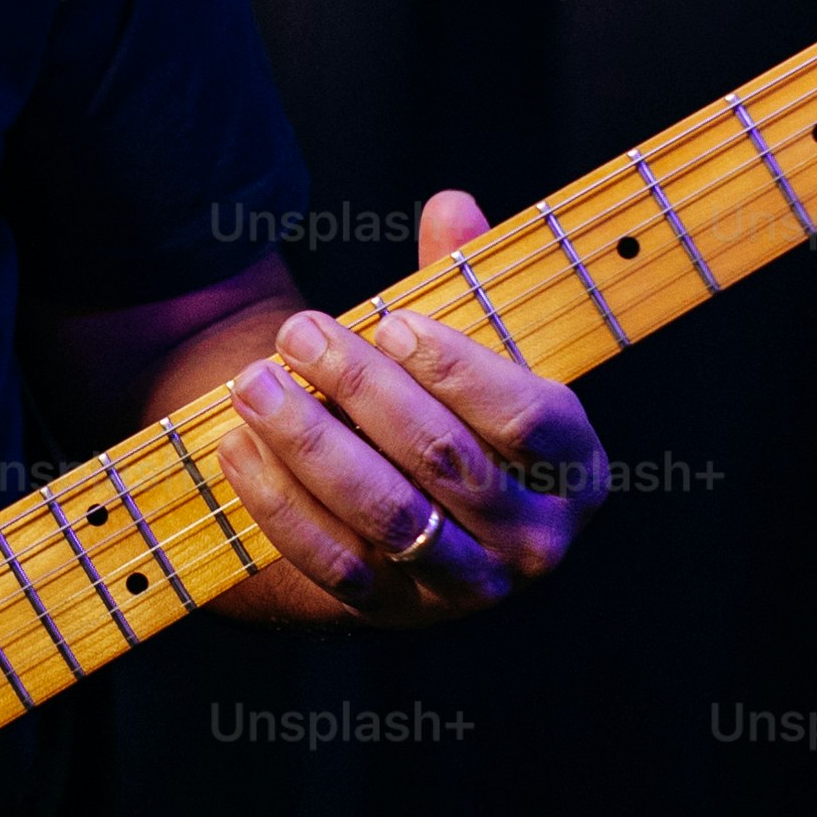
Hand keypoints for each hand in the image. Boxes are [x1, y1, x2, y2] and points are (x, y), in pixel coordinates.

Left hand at [215, 190, 609, 619]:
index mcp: (578, 470)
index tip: (391, 321)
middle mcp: (535, 541)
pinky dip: (279, 503)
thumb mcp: (475, 352)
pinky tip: (238, 447)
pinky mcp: (392, 611)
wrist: (422, 524)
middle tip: (300, 334)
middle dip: (363, 391)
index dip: (458, 369)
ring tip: (255, 384)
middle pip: (446, 460)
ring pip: (385, 513)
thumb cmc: (456, 414)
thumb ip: (467, 281)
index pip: (528, 419)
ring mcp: (465, 586)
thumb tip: (453, 205)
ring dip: (310, 443)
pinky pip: (332, 559)